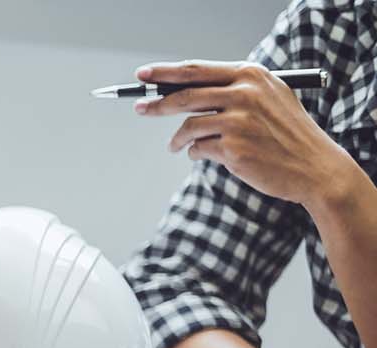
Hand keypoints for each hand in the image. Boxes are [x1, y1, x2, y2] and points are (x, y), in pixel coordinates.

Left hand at [135, 60, 365, 208]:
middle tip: (140, 108)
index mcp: (251, 76)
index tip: (142, 75)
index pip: (196, 70)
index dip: (164, 73)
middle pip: (183, 97)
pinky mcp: (234, 150)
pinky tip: (207, 155)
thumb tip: (184, 88)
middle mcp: (245, 94)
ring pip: (188, 126)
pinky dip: (196, 153)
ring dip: (177, 139)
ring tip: (176, 146)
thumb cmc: (288, 133)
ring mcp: (238, 122)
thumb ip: (234, 88)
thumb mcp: (269, 97)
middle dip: (156, 104)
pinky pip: (198, 149)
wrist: (315, 167)